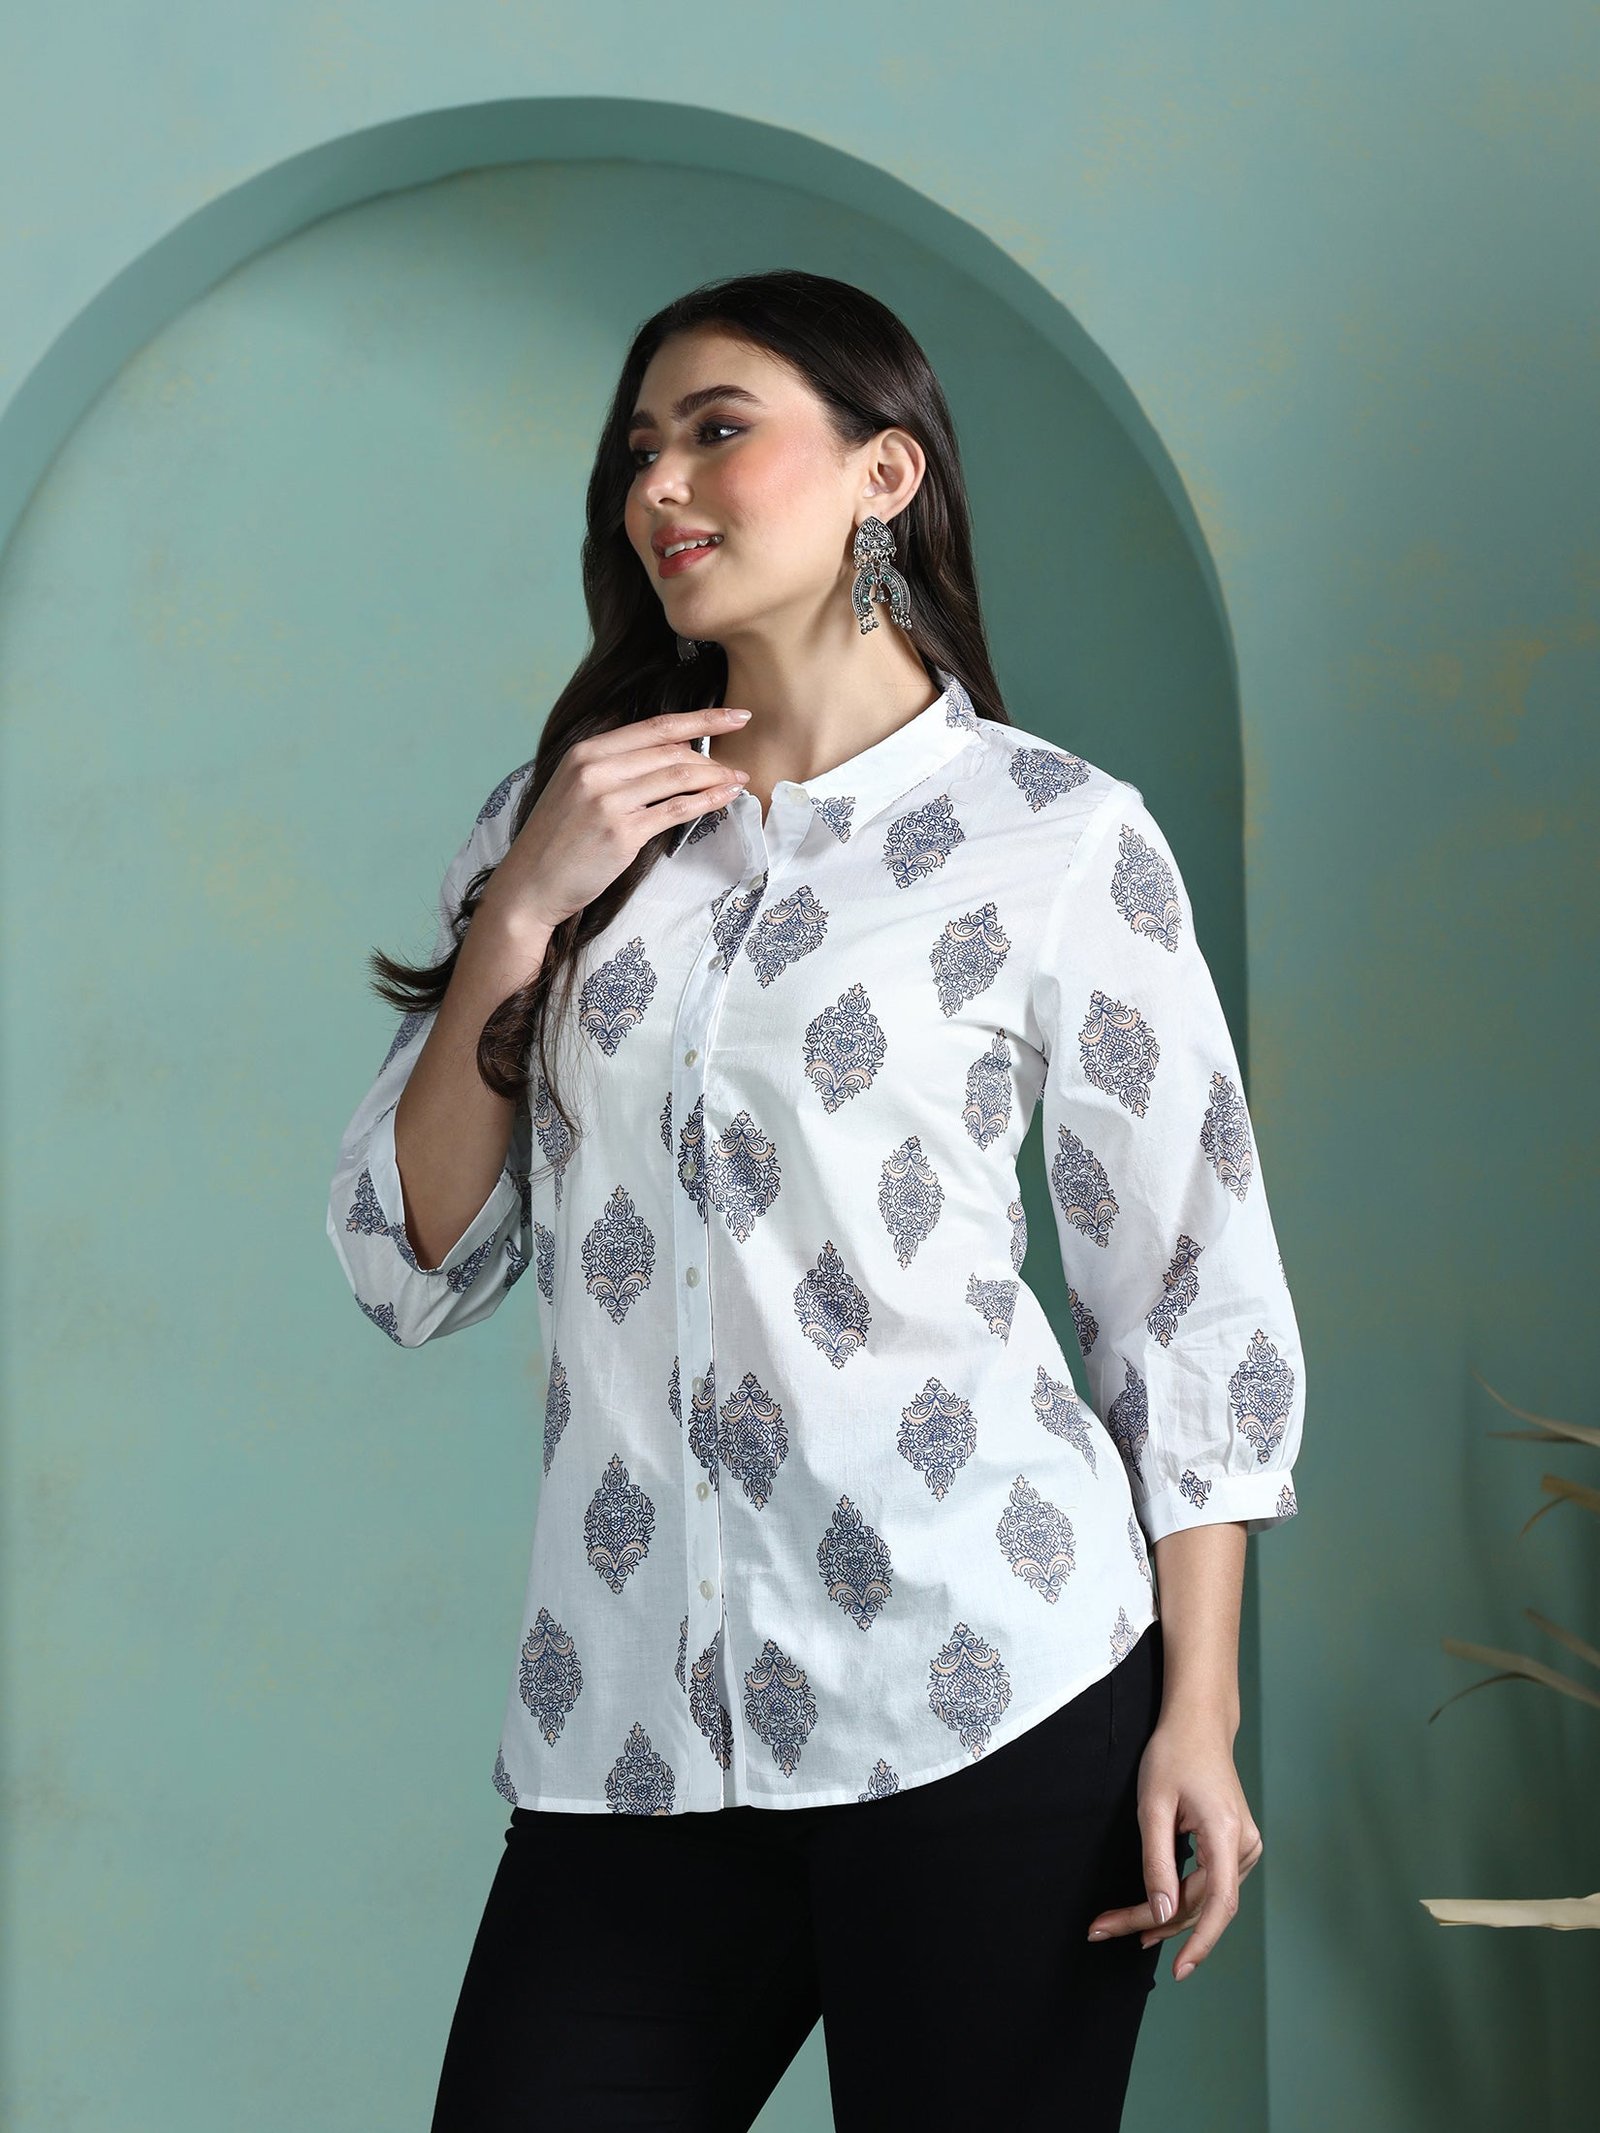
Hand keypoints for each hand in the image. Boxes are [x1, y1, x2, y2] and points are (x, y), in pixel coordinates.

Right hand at [482, 706, 753, 934]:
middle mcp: (595, 770)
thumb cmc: (557, 840)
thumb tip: (672, 751)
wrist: (530, 884)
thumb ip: (616, 767)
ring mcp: (608, 802)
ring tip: (737, 780)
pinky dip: (706, 802)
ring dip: (715, 777)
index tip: (735, 716)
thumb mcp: (576, 788)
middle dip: (713, 753)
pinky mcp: (621, 834)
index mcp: (585, 752)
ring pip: (678, 777)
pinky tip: (725, 798)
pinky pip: (676, 810)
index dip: (701, 719)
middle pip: (670, 751)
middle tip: (739, 761)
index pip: (655, 727)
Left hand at [1085, 1705, 1263, 1982]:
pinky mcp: (1237, 1848)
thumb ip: (1157, 1861)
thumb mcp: (1153, 1805)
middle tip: (1105, 1931)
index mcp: (1227, 1835)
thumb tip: (1162, 1913)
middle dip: (1154, 1922)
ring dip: (1165, 1916)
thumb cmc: (1173, 1755)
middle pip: (1201, 1903)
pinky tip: (1153, 1915)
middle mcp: (1245, 1846)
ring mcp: (1245, 1848)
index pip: (1219, 1904)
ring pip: (1205, 1899)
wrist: (1199, 1724)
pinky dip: (1181, 1900)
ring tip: (1120, 1928)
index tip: (1177, 1971)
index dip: (1200, 1942)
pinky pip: (1210, 1886)